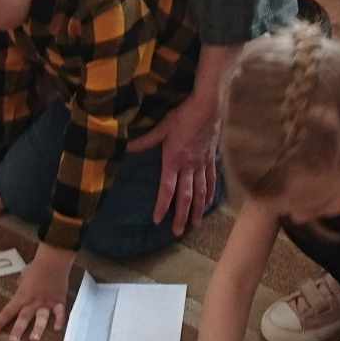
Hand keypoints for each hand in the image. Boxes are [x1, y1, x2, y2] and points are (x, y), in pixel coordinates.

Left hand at [0, 245, 73, 340]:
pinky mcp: (58, 301)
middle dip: (17, 330)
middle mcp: (33, 301)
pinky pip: (60, 313)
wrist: (53, 260)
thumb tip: (19, 287)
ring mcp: (46, 302)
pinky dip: (59, 320)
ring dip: (38, 329)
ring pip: (41, 318)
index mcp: (22, 296)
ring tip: (34, 339)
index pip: (7, 311)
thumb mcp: (23, 275)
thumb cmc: (37, 266)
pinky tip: (57, 329)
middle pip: (23, 318)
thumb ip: (21, 285)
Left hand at [131, 90, 218, 236]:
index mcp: (174, 161)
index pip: (167, 189)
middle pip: (185, 197)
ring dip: (198, 210)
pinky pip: (211, 180)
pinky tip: (209, 203)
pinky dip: (210, 194)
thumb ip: (146, 140)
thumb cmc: (183, 115)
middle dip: (181, 216)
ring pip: (200, 193)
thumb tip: (127, 147)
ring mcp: (202, 164)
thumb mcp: (162, 127)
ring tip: (195, 225)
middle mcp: (189, 167)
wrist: (208, 107)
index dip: (162, 206)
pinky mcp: (211, 159)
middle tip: (177, 232)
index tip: (158, 220)